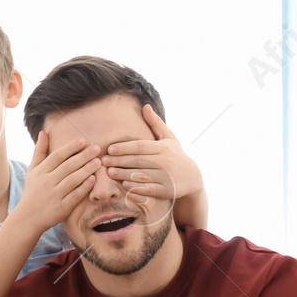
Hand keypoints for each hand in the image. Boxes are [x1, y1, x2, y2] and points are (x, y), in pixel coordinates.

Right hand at [10, 129, 101, 233]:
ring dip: (86, 170)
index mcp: (41, 171)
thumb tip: (43, 132)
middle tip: (97, 148)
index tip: (84, 140)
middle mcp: (47, 182)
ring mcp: (54, 195)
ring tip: (98, 162)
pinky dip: (84, 187)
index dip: (71, 148)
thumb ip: (40, 152)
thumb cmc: (33, 191)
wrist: (29, 217)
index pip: (57, 156)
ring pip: (72, 180)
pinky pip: (75, 196)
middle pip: (67, 166)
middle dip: (83, 156)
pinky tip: (93, 179)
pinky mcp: (62, 208)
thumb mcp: (33, 170)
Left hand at [100, 105, 203, 222]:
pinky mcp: (167, 191)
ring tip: (110, 172)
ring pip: (141, 175)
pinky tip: (125, 185)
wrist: (193, 178)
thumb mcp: (169, 138)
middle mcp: (165, 162)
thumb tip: (145, 105)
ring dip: (124, 174)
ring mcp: (167, 177)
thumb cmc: (176, 155)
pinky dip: (136, 187)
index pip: (140, 146)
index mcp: (163, 148)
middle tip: (103, 161)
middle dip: (119, 161)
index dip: (124, 147)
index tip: (110, 149)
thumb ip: (155, 123)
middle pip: (138, 160)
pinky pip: (149, 189)